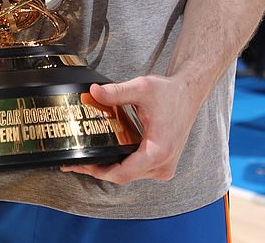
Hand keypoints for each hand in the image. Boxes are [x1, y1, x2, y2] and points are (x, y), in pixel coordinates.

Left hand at [60, 75, 199, 183]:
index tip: (81, 164)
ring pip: (130, 175)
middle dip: (99, 170)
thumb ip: (116, 92)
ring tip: (88, 158)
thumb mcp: (141, 88)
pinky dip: (122, 164)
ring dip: (110, 168)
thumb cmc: (169, 93)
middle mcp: (163, 165)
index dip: (99, 171)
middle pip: (124, 176)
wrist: (188, 94)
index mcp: (158, 151)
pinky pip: (137, 170)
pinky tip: (107, 155)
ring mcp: (164, 167)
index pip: (122, 173)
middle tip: (76, 162)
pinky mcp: (162, 164)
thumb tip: (94, 92)